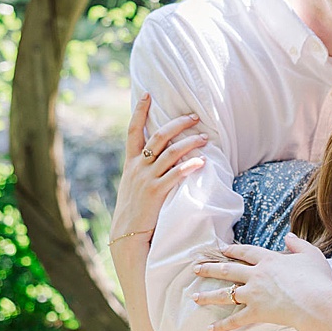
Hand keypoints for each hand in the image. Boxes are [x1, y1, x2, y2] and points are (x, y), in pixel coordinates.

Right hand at [108, 93, 206, 254]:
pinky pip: (176, 175)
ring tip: (204, 138)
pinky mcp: (156, 193)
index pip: (133, 130)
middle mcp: (137, 167)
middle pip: (158, 136)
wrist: (127, 236)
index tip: (147, 94)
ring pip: (170, 152)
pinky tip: (201, 162)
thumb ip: (142, 169)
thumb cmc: (134, 211)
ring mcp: (146, 179)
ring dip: (189, 143)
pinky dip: (189, 165)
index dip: (140, 111)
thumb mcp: (132, 185)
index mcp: (131, 162)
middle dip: (178, 123)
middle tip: (195, 117)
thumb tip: (158, 156)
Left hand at [190, 235, 331, 330]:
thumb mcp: (311, 255)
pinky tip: (210, 329)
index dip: (233, 250)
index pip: (246, 252)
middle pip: (228, 270)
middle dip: (210, 268)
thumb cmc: (317, 279)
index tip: (221, 249)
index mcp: (269, 260)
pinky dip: (222, 326)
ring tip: (193, 297)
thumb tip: (288, 236)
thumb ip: (298, 244)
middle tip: (196, 268)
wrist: (315, 302)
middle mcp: (256, 275)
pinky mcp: (256, 312)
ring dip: (208, 296)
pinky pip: (235, 320)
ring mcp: (254, 294)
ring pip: (225, 294)